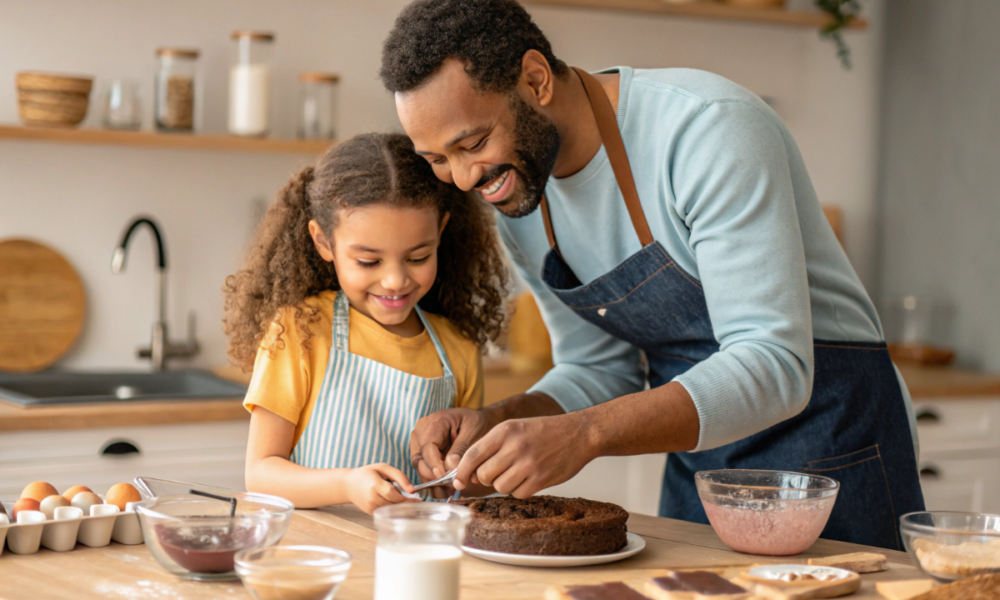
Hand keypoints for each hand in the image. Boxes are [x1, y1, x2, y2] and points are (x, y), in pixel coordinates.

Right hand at [345, 463, 414, 514]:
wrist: (349, 485)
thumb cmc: (367, 473)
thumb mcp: (383, 468)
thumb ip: (399, 476)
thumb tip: (412, 490)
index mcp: (375, 485)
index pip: (394, 495)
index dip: (406, 498)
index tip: (418, 499)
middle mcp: (372, 498)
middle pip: (394, 504)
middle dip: (406, 503)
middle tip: (415, 501)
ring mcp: (370, 506)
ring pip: (391, 510)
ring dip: (400, 507)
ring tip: (405, 501)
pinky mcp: (370, 512)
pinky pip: (386, 513)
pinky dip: (392, 509)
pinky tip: (396, 504)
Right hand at [409, 407, 499, 483]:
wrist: (478, 422)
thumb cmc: (476, 423)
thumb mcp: (473, 432)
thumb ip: (461, 449)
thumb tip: (449, 469)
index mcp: (434, 422)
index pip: (427, 447)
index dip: (434, 464)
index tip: (445, 476)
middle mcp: (422, 432)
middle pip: (420, 459)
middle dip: (434, 476)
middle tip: (450, 485)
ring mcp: (420, 444)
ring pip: (420, 468)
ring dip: (433, 483)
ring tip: (449, 492)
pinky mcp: (424, 456)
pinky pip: (424, 471)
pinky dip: (434, 483)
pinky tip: (445, 491)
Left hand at [453, 412, 595, 497]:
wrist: (578, 434)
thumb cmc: (543, 432)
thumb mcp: (515, 428)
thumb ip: (492, 447)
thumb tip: (470, 474)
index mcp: (505, 431)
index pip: (472, 455)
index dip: (462, 471)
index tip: (458, 481)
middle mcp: (515, 446)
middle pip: (484, 474)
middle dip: (486, 478)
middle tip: (497, 472)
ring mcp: (529, 463)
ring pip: (500, 487)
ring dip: (504, 484)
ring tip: (516, 474)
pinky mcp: (541, 479)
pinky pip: (518, 494)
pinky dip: (520, 491)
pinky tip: (528, 479)